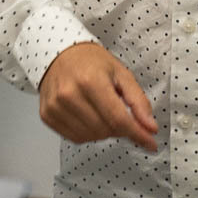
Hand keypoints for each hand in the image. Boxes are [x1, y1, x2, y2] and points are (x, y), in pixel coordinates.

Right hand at [38, 42, 158, 150]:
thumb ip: (138, 101)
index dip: (137, 134)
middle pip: (105, 130)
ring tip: (100, 111)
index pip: (118, 119)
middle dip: (119, 128)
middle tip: (117, 111)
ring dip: (102, 131)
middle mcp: (69, 94)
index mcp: (90, 81)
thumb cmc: (91, 62)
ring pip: (90, 137)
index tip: (151, 144)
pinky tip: (87, 116)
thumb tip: (150, 128)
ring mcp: (55, 106)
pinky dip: (87, 133)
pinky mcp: (47, 115)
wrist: (59, 54)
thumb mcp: (121, 74)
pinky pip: (74, 138)